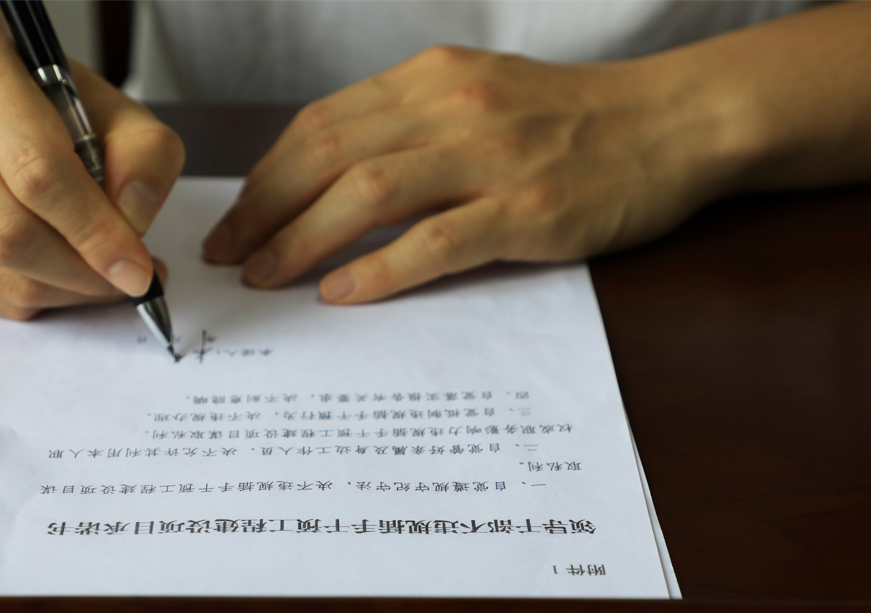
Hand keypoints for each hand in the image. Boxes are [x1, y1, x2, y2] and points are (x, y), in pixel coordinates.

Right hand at [0, 33, 183, 318]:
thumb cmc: (52, 108)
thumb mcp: (118, 110)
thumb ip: (145, 157)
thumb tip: (133, 223)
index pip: (38, 171)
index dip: (95, 231)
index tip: (140, 267)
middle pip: (9, 232)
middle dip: (82, 272)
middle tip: (129, 279)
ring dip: (65, 290)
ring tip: (103, 274)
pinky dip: (37, 296)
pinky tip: (61, 272)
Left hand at [202, 45, 732, 302]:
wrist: (672, 122)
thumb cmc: (569, 119)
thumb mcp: (477, 95)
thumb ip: (407, 126)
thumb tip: (328, 178)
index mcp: (429, 79)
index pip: (320, 125)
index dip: (266, 175)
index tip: (236, 217)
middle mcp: (450, 108)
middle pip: (327, 155)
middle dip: (264, 209)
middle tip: (229, 255)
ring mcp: (490, 158)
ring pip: (367, 194)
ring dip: (302, 239)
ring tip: (265, 277)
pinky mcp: (528, 211)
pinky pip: (435, 241)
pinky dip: (379, 269)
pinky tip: (341, 292)